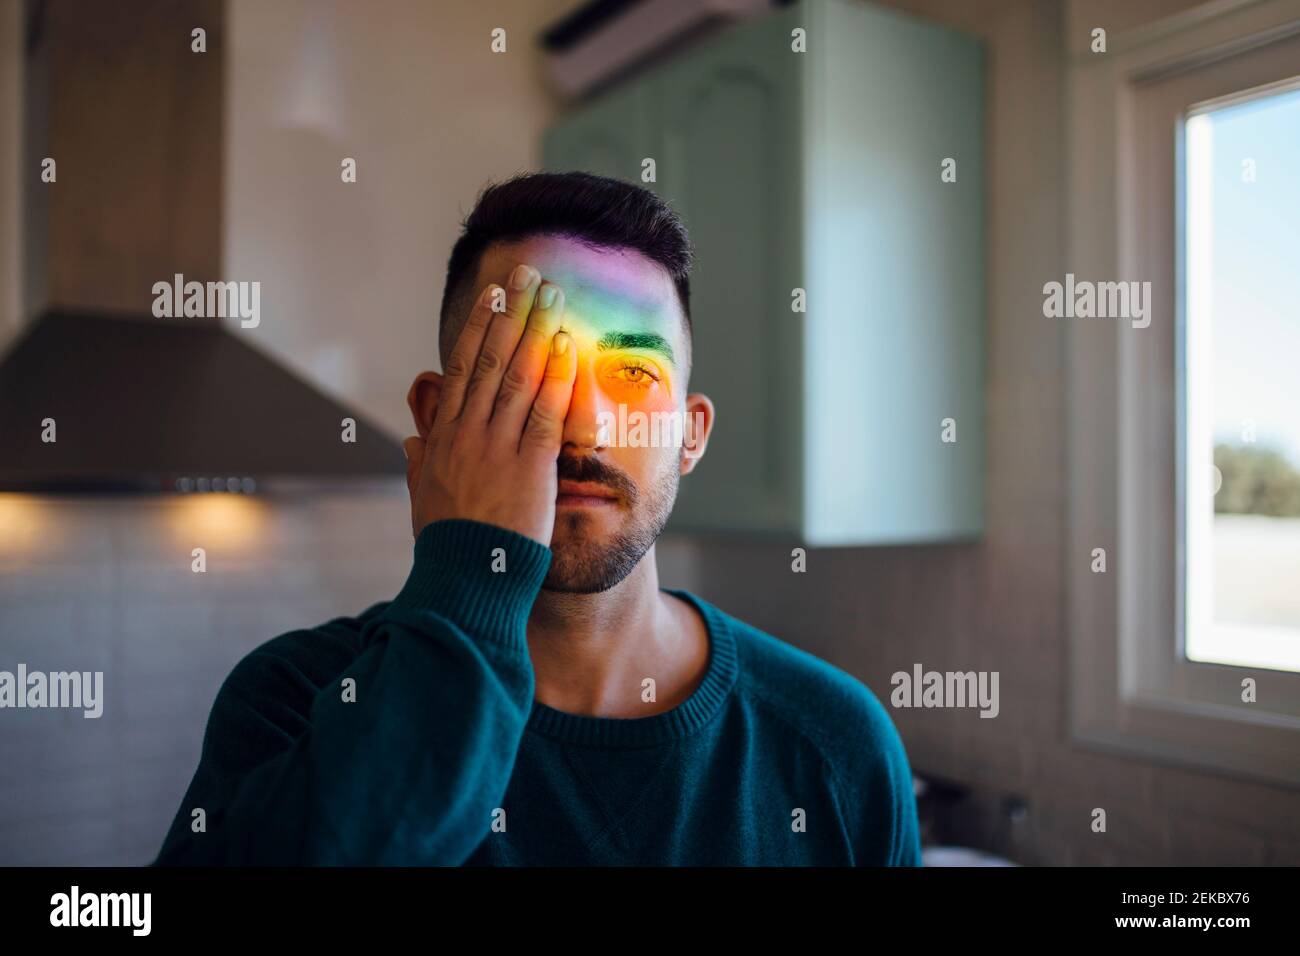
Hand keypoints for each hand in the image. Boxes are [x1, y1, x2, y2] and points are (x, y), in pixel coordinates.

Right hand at [403, 264, 575, 545]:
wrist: (465, 580)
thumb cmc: (448, 548)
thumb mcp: (424, 502)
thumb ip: (421, 468)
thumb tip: (414, 444)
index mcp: (443, 440)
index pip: (462, 371)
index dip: (478, 330)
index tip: (491, 298)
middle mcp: (467, 434)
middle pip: (490, 360)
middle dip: (510, 312)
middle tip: (526, 274)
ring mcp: (497, 447)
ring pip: (518, 375)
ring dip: (537, 329)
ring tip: (553, 294)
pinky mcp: (529, 465)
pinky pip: (545, 411)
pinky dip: (556, 376)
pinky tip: (566, 345)